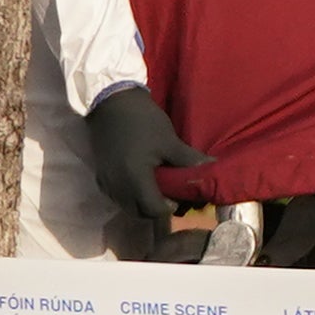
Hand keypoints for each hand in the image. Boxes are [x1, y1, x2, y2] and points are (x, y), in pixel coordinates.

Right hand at [84, 85, 207, 224]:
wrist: (110, 101)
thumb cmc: (142, 120)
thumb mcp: (168, 140)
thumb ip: (188, 160)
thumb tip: (213, 168)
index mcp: (134, 178)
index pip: (154, 210)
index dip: (170, 207)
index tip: (180, 196)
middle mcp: (118, 186)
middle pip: (140, 213)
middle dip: (157, 209)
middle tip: (171, 195)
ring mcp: (107, 182)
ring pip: (127, 206)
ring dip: (143, 204)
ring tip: (157, 188)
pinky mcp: (101, 176)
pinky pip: (118, 196)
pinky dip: (131, 196)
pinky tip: (141, 182)